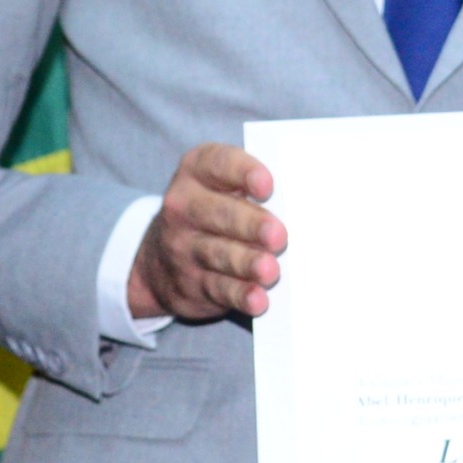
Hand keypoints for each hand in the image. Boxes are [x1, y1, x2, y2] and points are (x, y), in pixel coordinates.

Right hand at [129, 145, 284, 322]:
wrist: (163, 260)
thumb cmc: (214, 212)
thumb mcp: (221, 187)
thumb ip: (252, 187)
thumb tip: (299, 204)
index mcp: (195, 172)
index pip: (217, 163)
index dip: (242, 172)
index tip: (267, 185)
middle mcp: (183, 208)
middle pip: (219, 213)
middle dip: (250, 224)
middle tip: (278, 235)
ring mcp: (183, 248)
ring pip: (219, 254)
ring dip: (246, 262)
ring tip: (270, 269)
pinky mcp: (192, 284)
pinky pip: (219, 289)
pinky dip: (240, 295)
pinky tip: (258, 299)